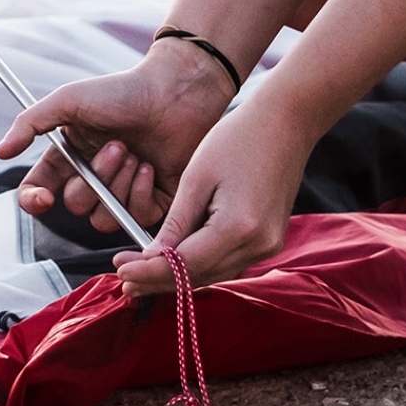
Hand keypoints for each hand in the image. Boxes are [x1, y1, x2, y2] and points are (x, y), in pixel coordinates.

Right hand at [0, 42, 235, 245]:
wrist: (175, 93)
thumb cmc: (123, 91)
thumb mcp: (69, 100)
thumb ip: (30, 124)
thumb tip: (0, 152)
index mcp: (69, 157)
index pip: (39, 191)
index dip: (35, 201)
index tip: (44, 199)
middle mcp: (93, 178)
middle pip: (75, 206)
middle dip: (94, 180)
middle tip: (117, 146)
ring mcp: (122, 192)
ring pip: (104, 218)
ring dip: (118, 186)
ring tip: (135, 154)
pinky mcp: (153, 203)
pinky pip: (135, 218)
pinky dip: (140, 193)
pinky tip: (150, 167)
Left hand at [111, 95, 316, 293]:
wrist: (285, 123)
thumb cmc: (238, 139)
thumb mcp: (197, 177)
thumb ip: (175, 223)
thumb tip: (152, 258)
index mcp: (238, 226)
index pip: (185, 265)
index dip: (149, 271)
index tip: (120, 270)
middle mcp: (258, 244)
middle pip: (199, 276)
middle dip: (159, 281)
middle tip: (124, 282)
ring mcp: (268, 245)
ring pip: (213, 274)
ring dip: (177, 277)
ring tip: (142, 275)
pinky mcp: (269, 240)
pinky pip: (227, 262)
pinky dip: (199, 265)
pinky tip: (175, 261)